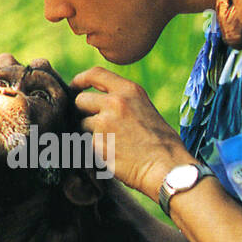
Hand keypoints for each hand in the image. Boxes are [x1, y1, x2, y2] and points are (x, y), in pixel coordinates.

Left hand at [71, 67, 192, 199]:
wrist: (167, 167)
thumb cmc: (163, 143)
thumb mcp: (145, 108)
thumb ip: (123, 101)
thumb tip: (101, 102)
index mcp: (129, 90)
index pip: (95, 74)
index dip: (80, 79)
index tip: (74, 87)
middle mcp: (114, 103)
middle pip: (81, 100)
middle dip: (83, 112)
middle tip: (94, 124)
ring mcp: (104, 123)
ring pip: (82, 125)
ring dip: (91, 134)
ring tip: (113, 144)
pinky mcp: (97, 144)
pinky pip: (87, 144)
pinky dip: (95, 150)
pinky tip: (113, 156)